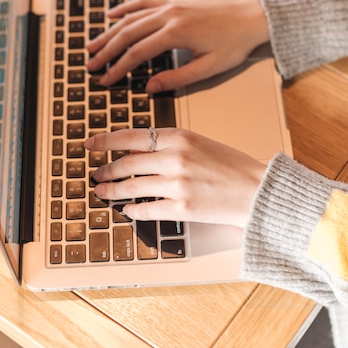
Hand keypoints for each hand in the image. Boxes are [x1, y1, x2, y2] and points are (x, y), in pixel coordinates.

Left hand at [84, 128, 265, 227]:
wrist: (257, 189)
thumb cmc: (231, 165)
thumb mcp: (199, 143)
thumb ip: (169, 145)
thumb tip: (136, 150)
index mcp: (179, 136)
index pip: (132, 137)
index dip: (106, 141)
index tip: (90, 144)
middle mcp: (175, 157)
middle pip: (127, 163)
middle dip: (107, 170)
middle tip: (96, 174)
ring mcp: (177, 184)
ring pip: (132, 187)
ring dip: (112, 190)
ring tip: (102, 192)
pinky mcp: (182, 208)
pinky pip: (146, 209)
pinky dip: (132, 210)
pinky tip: (126, 210)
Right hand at [86, 0, 268, 92]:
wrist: (252, 17)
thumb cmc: (234, 44)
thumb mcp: (209, 68)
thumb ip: (177, 78)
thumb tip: (149, 87)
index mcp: (176, 33)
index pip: (137, 53)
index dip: (117, 68)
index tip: (104, 80)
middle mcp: (168, 16)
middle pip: (127, 34)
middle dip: (106, 51)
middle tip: (90, 66)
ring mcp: (169, 6)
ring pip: (130, 18)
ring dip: (109, 32)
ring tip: (92, 46)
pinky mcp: (173, 3)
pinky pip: (142, 3)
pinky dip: (125, 8)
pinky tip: (111, 15)